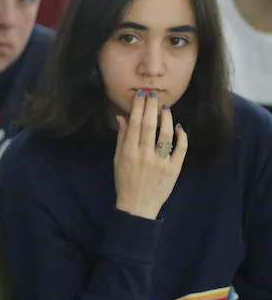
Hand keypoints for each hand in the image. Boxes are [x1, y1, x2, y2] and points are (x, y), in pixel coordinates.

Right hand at [113, 90, 186, 219]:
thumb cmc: (125, 182)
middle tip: (153, 93)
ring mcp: (160, 162)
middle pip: (149, 125)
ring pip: (166, 134)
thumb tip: (122, 117)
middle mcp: (144, 156)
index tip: (141, 95)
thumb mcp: (117, 160)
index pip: (134, 124)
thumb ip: (121, 138)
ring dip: (167, 118)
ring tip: (165, 107)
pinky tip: (179, 127)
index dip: (138, 108)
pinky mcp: (174, 169)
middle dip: (151, 107)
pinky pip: (181, 148)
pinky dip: (181, 136)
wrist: (137, 206)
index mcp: (128, 153)